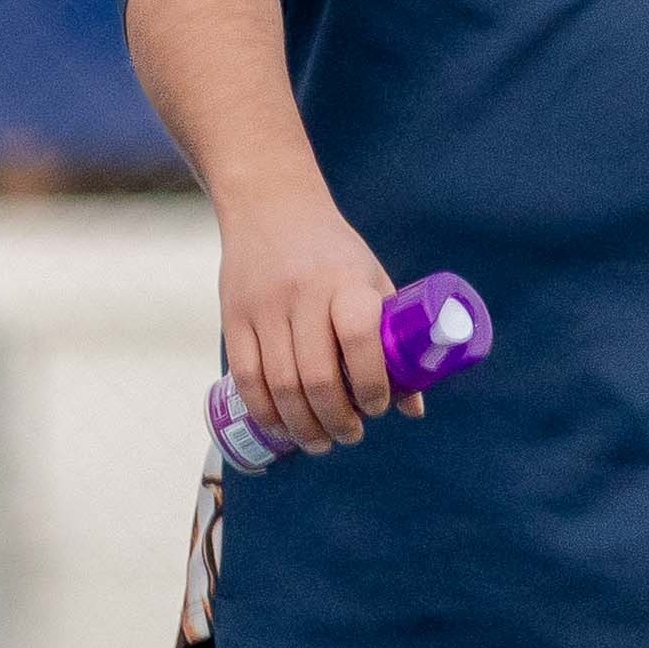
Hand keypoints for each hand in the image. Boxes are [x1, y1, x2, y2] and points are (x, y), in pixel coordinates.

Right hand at [218, 188, 401, 452]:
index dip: (371, 385)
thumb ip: (392, 340)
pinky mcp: (234, 317)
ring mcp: (264, 308)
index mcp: (347, 283)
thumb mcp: (373, 280)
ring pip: (280, 384)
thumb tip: (414, 408)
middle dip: (336, 419)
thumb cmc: (334, 252)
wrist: (270, 207)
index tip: (378, 408)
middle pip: (316, 376)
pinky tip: (282, 426)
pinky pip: (246, 378)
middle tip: (350, 435)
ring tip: (320, 441)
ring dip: (301, 425)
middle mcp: (303, 295)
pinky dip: (265, 411)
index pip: (359, 340)